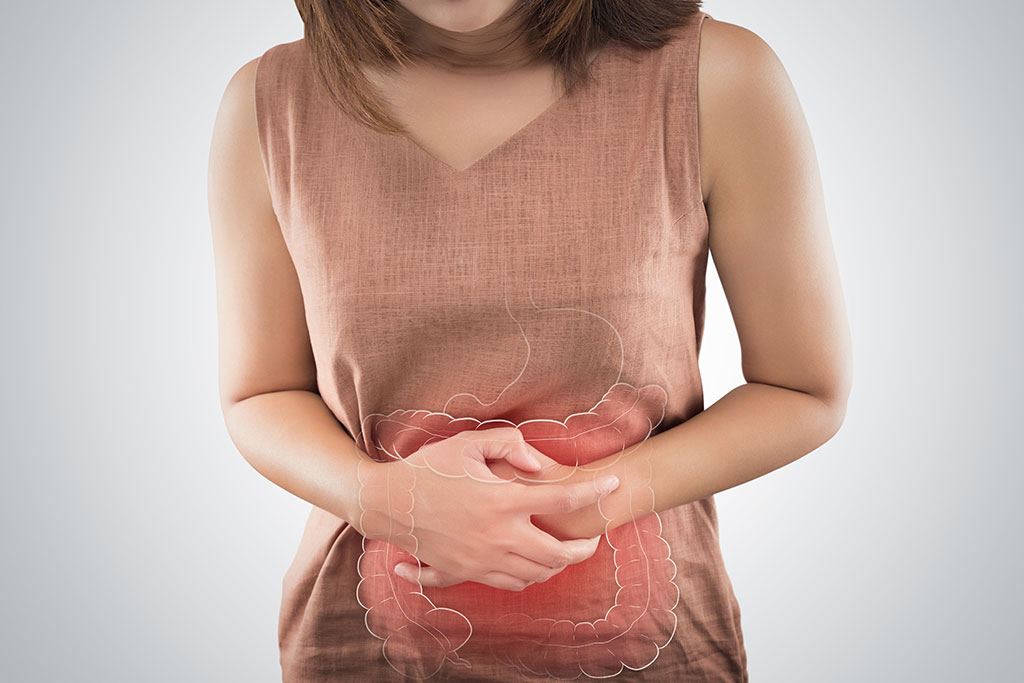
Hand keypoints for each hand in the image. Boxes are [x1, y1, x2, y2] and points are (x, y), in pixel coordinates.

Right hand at [355, 427, 619, 591]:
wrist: (387, 503)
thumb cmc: (427, 468)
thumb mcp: (467, 443)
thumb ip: (509, 444)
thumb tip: (541, 466)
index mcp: (500, 501)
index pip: (560, 501)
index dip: (593, 493)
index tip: (613, 486)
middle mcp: (496, 536)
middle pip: (556, 554)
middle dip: (584, 549)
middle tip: (593, 538)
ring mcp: (481, 559)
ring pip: (535, 575)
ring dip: (558, 566)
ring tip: (567, 552)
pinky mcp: (465, 572)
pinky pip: (508, 584)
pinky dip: (528, 578)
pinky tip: (533, 565)